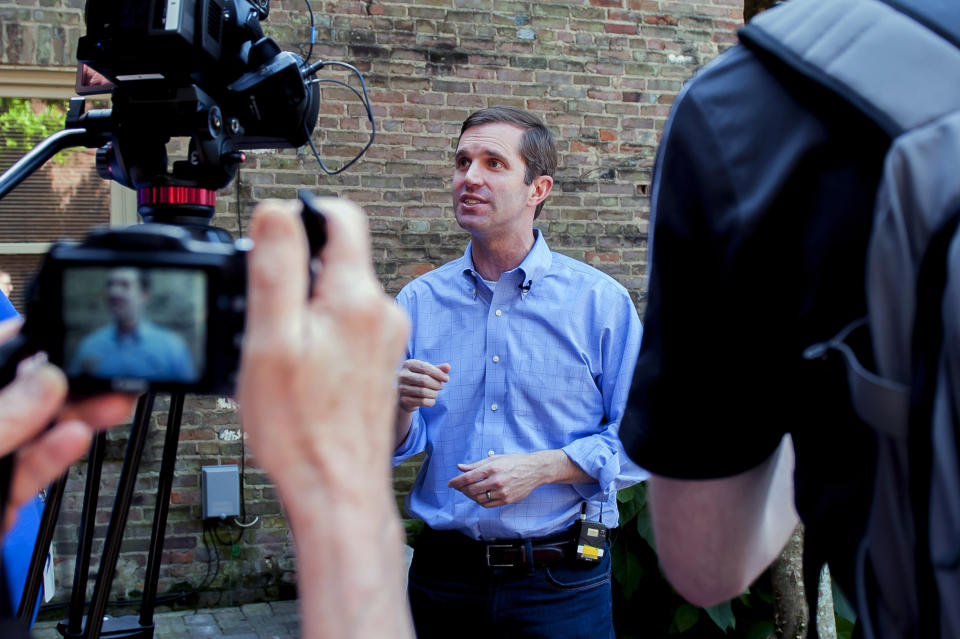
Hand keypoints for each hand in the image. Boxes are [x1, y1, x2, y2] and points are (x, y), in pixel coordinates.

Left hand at [0, 320, 135, 531]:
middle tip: (116, 370)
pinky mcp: (4, 493)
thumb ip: (3, 418)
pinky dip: (59, 455)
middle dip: (74, 381)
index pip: (2, 352)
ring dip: (78, 416)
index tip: (75, 325)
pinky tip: (79, 437)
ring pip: (39, 431)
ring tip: (114, 403)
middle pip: (30, 393)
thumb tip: (46, 380)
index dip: (35, 338)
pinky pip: (35, 468)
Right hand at [238, 197, 408, 497]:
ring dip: (305, 311)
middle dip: (295, 274)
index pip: (342, 217)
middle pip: (336, 259)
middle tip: (264, 320)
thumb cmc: (303, 427)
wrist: (340, 490)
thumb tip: (277, 212)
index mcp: (356, 296)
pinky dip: (318, 337)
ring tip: (280, 355)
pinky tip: (299, 373)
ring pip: (338, 297)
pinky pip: (346, 328)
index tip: (273, 239)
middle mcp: (381, 312)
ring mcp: (386, 339)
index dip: (303, 215)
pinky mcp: (381, 363)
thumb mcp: (272, 340)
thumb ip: (277, 270)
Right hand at [396, 359, 450, 412]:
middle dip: (436, 384)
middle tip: (441, 386)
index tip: (447, 379)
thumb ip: (438, 369)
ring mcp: (401, 388)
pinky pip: (422, 402)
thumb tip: (448, 367)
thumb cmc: (419, 379)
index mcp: (408, 364)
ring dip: (434, 394)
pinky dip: (430, 402)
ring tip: (435, 393)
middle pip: (424, 380)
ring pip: (423, 392)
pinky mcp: (403, 400)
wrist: (405, 395)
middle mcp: (402, 375)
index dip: (438, 373)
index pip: (425, 367)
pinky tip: (431, 400)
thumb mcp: (427, 372)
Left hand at [448, 451, 556, 507]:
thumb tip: (460, 467)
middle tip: (459, 487)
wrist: (535, 470)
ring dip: (470, 496)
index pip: (468, 478)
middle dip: (462, 489)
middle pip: (471, 489)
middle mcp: (496, 481)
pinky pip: (488, 504)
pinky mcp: (506, 500)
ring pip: (478, 499)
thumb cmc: (514, 461)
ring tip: (469, 491)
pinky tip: (479, 496)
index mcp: (492, 468)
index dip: (456, 482)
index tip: (450, 484)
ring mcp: (502, 492)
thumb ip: (476, 465)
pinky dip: (480, 501)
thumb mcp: (495, 459)